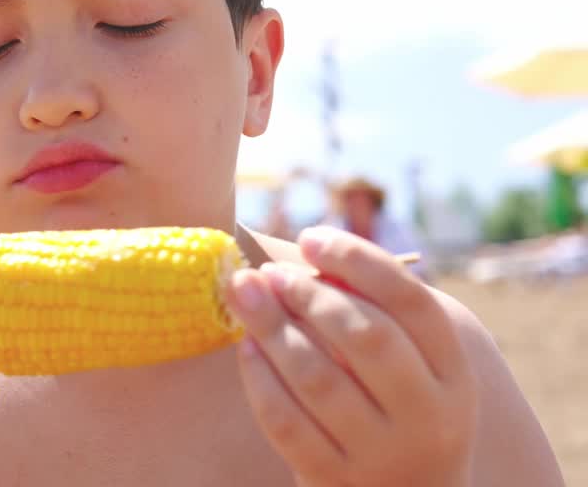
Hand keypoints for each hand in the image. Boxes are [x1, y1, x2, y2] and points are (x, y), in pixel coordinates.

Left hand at [226, 227, 478, 486]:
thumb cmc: (394, 416)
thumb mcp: (410, 372)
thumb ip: (372, 316)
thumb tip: (308, 258)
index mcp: (454, 376)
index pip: (413, 302)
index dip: (358, 261)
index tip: (311, 238)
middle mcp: (428, 417)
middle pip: (367, 338)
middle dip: (310, 295)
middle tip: (269, 273)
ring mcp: (383, 455)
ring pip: (319, 380)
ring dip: (273, 328)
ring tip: (244, 295)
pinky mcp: (335, 481)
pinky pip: (287, 423)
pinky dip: (260, 379)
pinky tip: (246, 348)